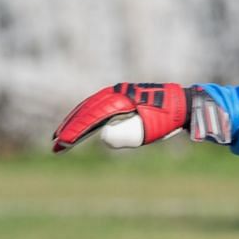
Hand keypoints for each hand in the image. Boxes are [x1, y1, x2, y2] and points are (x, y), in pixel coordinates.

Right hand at [51, 83, 231, 152]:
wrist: (183, 105)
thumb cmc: (166, 118)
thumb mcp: (147, 130)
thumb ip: (125, 135)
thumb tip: (102, 136)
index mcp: (120, 99)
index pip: (91, 116)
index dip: (75, 130)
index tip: (62, 143)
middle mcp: (115, 93)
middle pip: (86, 110)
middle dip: (70, 127)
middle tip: (55, 144)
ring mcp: (117, 94)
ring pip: (90, 107)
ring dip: (75, 121)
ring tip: (62, 137)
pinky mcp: (121, 98)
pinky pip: (98, 107)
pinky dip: (86, 117)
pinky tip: (81, 129)